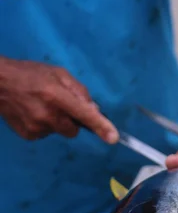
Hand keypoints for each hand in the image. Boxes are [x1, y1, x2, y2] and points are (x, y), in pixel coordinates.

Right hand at [0, 57, 118, 142]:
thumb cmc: (30, 74)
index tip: (113, 138)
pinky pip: (47, 135)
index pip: (84, 114)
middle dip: (71, 120)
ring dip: (56, 122)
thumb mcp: (58, 74)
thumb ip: (79, 91)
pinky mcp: (29, 136)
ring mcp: (36, 128)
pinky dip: (44, 126)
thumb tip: (95, 109)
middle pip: (74, 130)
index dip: (100, 126)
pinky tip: (32, 113)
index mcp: (56, 96)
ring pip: (60, 132)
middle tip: (58, 105)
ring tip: (41, 106)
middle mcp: (47, 114)